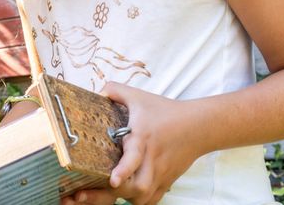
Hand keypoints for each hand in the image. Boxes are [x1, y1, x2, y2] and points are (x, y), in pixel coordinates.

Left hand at [88, 82, 208, 204]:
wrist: (198, 126)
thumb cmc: (166, 111)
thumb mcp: (138, 96)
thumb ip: (115, 91)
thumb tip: (96, 90)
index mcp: (142, 138)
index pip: (134, 157)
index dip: (123, 170)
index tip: (113, 179)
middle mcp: (152, 160)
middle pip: (136, 186)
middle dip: (111, 192)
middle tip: (84, 192)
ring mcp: (160, 174)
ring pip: (142, 197)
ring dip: (123, 197)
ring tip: (100, 194)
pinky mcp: (165, 182)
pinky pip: (150, 200)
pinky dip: (136, 200)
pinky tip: (124, 194)